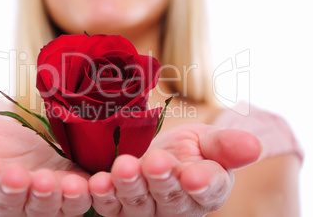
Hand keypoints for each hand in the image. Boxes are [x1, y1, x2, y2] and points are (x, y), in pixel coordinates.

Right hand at [0, 118, 90, 216]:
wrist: (34, 134)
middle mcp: (10, 198)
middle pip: (9, 202)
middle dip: (13, 190)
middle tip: (17, 176)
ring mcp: (42, 199)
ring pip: (44, 206)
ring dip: (48, 196)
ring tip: (50, 182)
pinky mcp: (70, 194)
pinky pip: (77, 201)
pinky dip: (82, 195)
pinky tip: (84, 184)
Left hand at [88, 123, 260, 215]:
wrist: (158, 152)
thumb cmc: (190, 150)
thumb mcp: (209, 142)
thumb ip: (226, 146)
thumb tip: (254, 146)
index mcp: (206, 191)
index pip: (208, 191)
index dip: (202, 184)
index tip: (195, 176)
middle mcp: (176, 207)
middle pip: (170, 199)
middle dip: (162, 181)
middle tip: (156, 162)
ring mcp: (145, 210)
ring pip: (137, 204)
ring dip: (129, 186)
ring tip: (124, 167)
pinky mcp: (117, 206)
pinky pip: (109, 205)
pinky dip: (102, 194)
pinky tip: (97, 182)